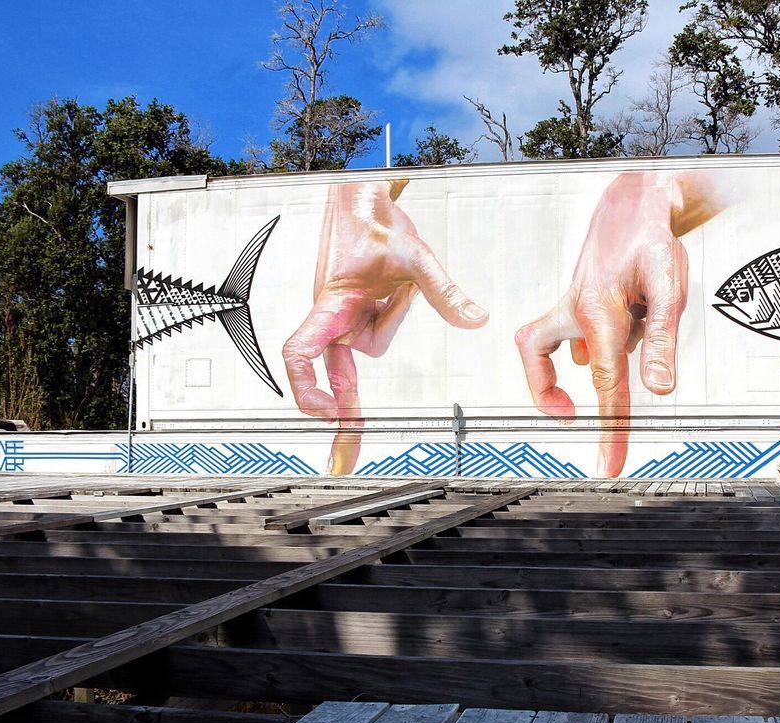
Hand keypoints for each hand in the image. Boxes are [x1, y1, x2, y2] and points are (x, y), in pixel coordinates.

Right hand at [283, 180, 487, 474]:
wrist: (361, 201)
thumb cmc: (373, 224)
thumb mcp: (416, 257)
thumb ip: (444, 291)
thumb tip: (477, 319)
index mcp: (331, 307)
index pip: (301, 354)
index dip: (308, 388)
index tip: (328, 413)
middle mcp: (331, 319)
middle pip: (331, 377)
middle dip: (342, 419)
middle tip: (345, 463)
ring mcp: (341, 320)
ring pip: (371, 347)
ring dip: (391, 318)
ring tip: (394, 279)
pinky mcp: (353, 317)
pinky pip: (376, 334)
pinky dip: (390, 314)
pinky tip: (392, 287)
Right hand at [516, 171, 725, 476]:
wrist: (632, 206)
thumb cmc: (651, 242)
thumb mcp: (669, 287)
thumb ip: (662, 340)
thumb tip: (659, 389)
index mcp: (597, 312)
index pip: (604, 384)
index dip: (609, 429)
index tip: (608, 464)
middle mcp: (571, 313)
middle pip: (544, 366)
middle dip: (554, 399)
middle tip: (576, 423)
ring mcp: (566, 311)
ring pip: (569, 352)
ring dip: (601, 355)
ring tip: (638, 317)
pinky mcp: (570, 310)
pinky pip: (578, 341)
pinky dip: (602, 342)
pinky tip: (632, 318)